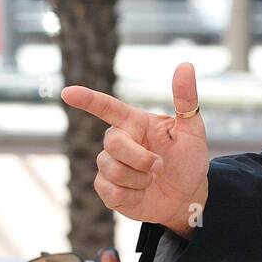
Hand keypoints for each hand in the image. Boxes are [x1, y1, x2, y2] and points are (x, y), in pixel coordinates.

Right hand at [61, 63, 209, 238]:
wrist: (188, 196)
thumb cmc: (190, 160)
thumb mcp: (193, 130)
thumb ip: (186, 100)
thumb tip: (185, 65)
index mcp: (135, 123)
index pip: (108, 107)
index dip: (88, 100)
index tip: (68, 93)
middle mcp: (119, 141)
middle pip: (112, 143)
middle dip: (139, 158)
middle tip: (159, 165)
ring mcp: (110, 165)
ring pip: (112, 169)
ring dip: (140, 178)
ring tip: (153, 179)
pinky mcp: (107, 189)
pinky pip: (112, 192)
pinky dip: (134, 195)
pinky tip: (143, 193)